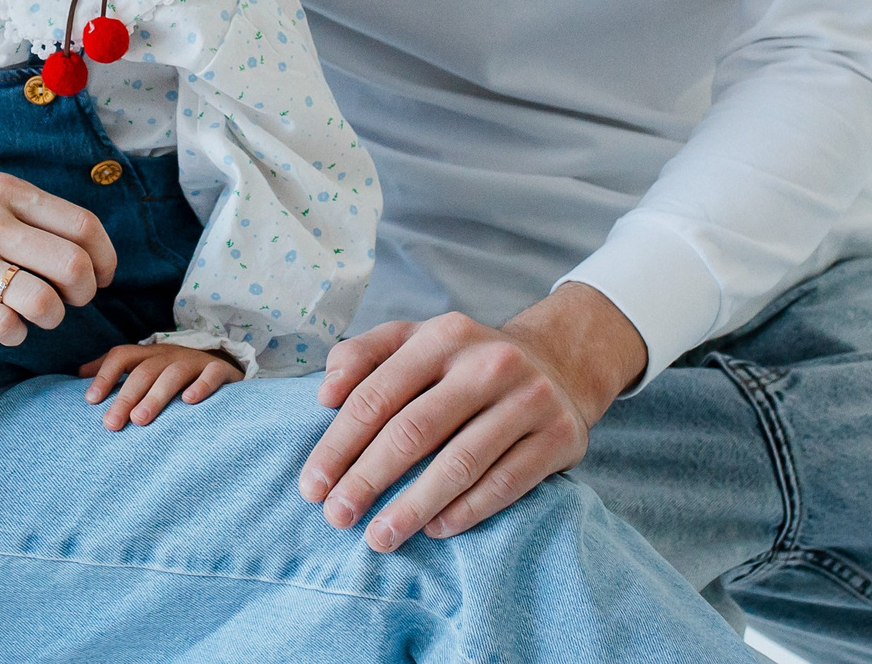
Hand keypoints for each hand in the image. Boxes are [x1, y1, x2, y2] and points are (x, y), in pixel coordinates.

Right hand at [0, 171, 117, 347]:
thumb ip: (20, 209)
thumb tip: (73, 241)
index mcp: (4, 191)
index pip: (83, 226)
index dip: (105, 258)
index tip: (104, 276)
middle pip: (73, 266)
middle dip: (86, 293)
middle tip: (74, 301)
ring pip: (44, 302)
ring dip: (52, 318)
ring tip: (38, 316)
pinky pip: (3, 327)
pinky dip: (16, 335)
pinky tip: (5, 327)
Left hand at [78, 343, 242, 429]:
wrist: (226, 366)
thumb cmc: (176, 374)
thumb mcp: (146, 368)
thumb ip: (115, 371)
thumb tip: (78, 375)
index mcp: (150, 354)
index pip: (122, 355)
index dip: (105, 375)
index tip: (91, 400)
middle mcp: (170, 355)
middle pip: (144, 370)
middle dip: (126, 396)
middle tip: (112, 424)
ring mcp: (196, 361)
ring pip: (173, 374)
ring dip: (155, 396)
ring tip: (140, 420)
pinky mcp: (221, 371)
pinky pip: (212, 374)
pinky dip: (201, 386)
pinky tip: (189, 402)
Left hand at [299, 284, 644, 548]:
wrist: (558, 364)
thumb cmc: (464, 362)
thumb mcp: (414, 340)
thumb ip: (361, 356)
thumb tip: (325, 395)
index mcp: (441, 336)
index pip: (376, 395)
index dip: (338, 445)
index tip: (312, 486)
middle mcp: (487, 363)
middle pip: (413, 431)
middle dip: (367, 479)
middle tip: (337, 517)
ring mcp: (528, 399)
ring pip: (459, 463)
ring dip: (413, 507)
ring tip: (379, 537)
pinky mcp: (559, 436)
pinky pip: (505, 483)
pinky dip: (466, 511)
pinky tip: (435, 530)